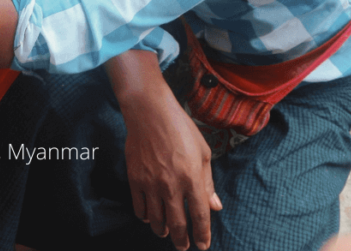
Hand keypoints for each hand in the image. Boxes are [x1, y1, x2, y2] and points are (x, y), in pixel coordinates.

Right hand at [122, 85, 221, 250]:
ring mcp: (151, 184)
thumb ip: (208, 182)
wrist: (149, 113)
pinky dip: (145, 216)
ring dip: (163, 231)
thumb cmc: (180, 128)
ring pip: (156, 219)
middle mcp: (171, 185)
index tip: (202, 245)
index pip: (199, 216)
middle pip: (177, 224)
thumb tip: (215, 206)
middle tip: (183, 247)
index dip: (202, 234)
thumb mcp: (203, 153)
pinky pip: (139, 207)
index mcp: (192, 178)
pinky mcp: (135, 179)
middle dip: (182, 240)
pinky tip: (150, 217)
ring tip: (166, 234)